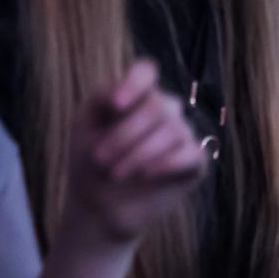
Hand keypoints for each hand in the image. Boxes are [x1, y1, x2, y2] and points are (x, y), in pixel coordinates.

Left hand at [64, 60, 206, 245]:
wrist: (99, 206)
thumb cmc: (90, 160)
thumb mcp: (84, 125)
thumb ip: (100, 99)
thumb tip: (120, 94)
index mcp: (137, 96)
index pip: (146, 72)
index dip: (135, 83)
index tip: (115, 105)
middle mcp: (165, 110)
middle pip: (156, 106)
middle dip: (125, 134)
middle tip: (100, 159)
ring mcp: (182, 134)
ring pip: (173, 130)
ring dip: (139, 153)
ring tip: (115, 173)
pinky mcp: (195, 162)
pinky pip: (191, 154)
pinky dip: (167, 163)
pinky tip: (146, 174)